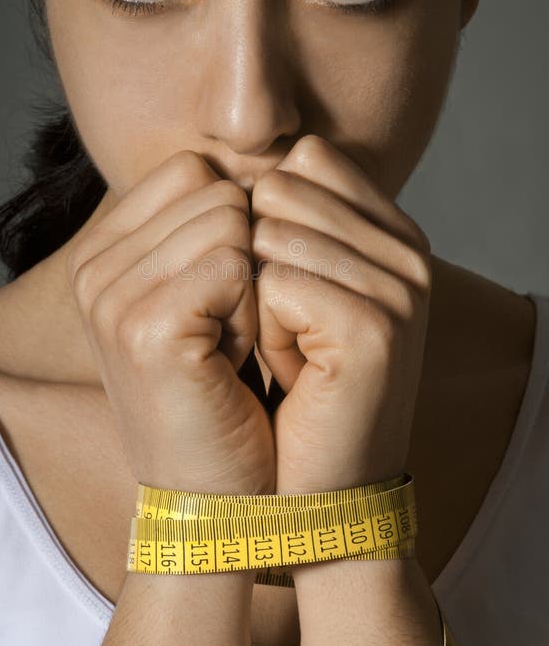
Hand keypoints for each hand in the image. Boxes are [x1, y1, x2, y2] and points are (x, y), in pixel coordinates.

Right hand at [66, 151, 275, 494]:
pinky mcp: (146, 328)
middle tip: (228, 329)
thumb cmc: (222, 391)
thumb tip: (265, 159)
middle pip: (217, 191)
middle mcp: (94, 266)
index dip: (233, 225)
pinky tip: (231, 361)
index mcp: (103, 251)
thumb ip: (205, 225)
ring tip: (228, 346)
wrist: (214, 493)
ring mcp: (111, 296)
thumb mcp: (202, 296)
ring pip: (232, 223)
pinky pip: (238, 267)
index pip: (194, 170)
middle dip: (246, 258)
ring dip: (254, 288)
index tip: (224, 295)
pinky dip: (255, 315)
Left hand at [250, 135, 431, 493]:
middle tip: (284, 326)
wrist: (314, 487)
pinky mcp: (377, 327)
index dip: (263, 218)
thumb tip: (236, 165)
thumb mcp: (295, 288)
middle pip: (278, 187)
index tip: (281, 289)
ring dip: (256, 301)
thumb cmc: (293, 387)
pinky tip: (293, 373)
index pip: (304, 158)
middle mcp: (409, 249)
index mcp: (393, 231)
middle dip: (256, 261)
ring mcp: (401, 287)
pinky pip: (275, 285)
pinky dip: (263, 333)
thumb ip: (289, 218)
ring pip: (268, 234)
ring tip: (288, 352)